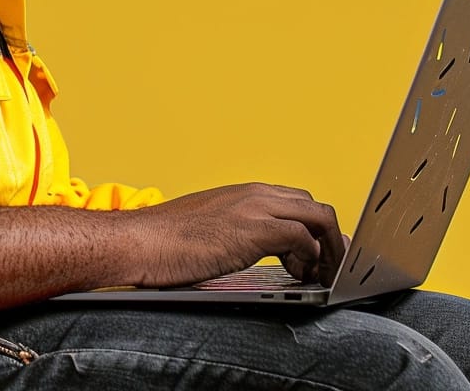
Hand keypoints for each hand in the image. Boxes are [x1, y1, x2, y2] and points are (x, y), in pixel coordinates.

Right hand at [128, 182, 345, 287]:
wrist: (141, 241)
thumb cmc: (166, 241)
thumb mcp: (209, 226)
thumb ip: (236, 229)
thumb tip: (249, 247)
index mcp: (244, 193)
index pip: (297, 201)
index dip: (313, 230)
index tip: (313, 257)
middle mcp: (255, 194)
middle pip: (315, 206)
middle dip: (328, 239)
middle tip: (321, 270)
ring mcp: (256, 209)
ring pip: (319, 217)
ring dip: (327, 250)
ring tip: (316, 277)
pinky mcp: (254, 230)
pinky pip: (303, 237)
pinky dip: (310, 259)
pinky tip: (295, 275)